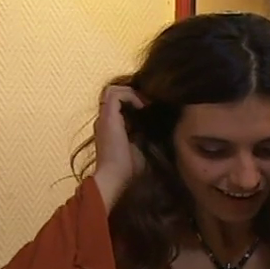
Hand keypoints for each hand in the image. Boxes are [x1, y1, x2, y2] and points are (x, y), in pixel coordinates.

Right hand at [93, 85, 144, 212]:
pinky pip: (115, 94)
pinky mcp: (107, 117)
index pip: (121, 105)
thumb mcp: (144, 147)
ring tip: (147, 104)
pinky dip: (130, 96)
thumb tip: (165, 126)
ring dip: (132, 93)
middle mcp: (106, 120)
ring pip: (113, 90)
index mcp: (113, 128)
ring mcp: (105, 118)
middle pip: (116, 95)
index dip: (136, 102)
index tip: (153, 109)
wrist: (115, 178)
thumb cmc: (131, 169)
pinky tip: (142, 107)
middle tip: (152, 104)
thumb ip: (148, 135)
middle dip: (135, 94)